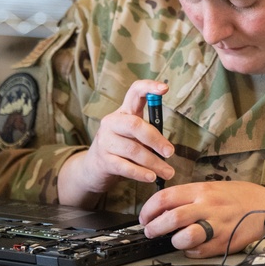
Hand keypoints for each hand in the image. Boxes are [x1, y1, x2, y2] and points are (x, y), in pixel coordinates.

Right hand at [57, 79, 173, 207]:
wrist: (94, 168)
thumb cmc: (122, 148)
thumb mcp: (134, 136)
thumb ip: (149, 135)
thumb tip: (168, 149)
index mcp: (123, 112)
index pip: (134, 92)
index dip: (148, 87)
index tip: (164, 88)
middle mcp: (111, 123)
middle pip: (135, 125)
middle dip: (156, 139)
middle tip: (170, 152)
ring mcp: (105, 141)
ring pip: (133, 150)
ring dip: (154, 163)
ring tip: (168, 172)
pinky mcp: (104, 161)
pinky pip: (125, 167)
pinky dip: (140, 173)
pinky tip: (151, 177)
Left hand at [138, 182, 264, 257]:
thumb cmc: (242, 196)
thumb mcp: (215, 186)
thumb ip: (191, 196)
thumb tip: (167, 207)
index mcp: (203, 190)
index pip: (166, 197)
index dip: (149, 209)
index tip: (145, 217)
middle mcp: (208, 207)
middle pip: (171, 218)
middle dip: (154, 227)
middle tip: (150, 231)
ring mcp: (216, 226)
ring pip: (184, 237)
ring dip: (172, 241)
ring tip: (172, 240)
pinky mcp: (223, 243)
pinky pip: (199, 251)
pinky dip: (190, 251)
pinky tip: (191, 247)